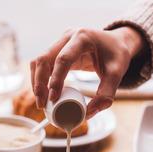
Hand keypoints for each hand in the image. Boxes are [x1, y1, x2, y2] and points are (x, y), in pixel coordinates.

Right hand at [30, 26, 145, 117]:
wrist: (116, 43)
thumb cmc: (117, 54)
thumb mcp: (117, 73)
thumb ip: (106, 94)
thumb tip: (89, 113)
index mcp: (82, 37)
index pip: (63, 58)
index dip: (55, 79)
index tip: (53, 98)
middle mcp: (67, 37)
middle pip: (43, 59)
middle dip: (39, 83)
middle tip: (42, 103)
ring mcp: (60, 42)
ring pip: (38, 61)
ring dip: (36, 82)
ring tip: (41, 101)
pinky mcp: (56, 50)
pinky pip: (42, 64)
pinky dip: (39, 79)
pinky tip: (43, 93)